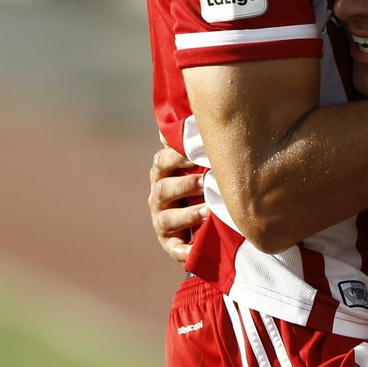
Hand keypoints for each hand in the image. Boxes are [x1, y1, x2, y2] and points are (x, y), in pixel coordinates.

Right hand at [148, 142, 207, 264]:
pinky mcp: (170, 242)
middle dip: (184, 185)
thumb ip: (193, 139)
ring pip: (167, 218)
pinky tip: (196, 249)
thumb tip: (188, 115)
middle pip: (163, 189)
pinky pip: (174, 247)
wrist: (206, 214)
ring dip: (187, 215)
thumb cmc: (204, 177)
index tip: (196, 154)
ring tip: (208, 212)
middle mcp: (159, 195)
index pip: (163, 161)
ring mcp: (162, 219)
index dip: (176, 156)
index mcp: (164, 172)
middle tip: (205, 182)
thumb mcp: (199, 159)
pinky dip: (184, 250)